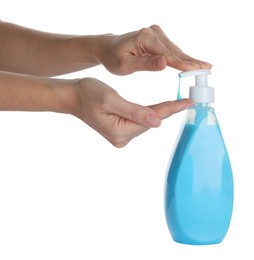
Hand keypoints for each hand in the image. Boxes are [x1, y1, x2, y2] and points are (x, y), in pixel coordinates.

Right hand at [70, 77, 192, 147]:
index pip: (151, 118)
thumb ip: (134, 112)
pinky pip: (138, 121)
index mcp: (119, 131)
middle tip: (187, 100)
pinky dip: (149, 113)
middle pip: (150, 121)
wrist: (73, 97)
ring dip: (159, 111)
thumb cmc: (88, 94)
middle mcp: (121, 138)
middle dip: (167, 110)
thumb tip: (157, 122)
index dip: (171, 109)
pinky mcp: (119, 131)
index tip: (188, 102)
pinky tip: (159, 107)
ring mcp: (120, 136)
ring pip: (145, 121)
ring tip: (178, 102)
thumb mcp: (111, 99)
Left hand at [99, 24, 211, 74]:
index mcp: (145, 39)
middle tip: (208, 68)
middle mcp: (152, 33)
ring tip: (204, 66)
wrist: (107, 49)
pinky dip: (180, 57)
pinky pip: (171, 50)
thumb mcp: (125, 65)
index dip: (183, 64)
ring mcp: (155, 34)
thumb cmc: (113, 58)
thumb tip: (165, 63)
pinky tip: (190, 62)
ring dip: (188, 60)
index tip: (197, 70)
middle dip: (191, 61)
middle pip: (175, 51)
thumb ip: (145, 64)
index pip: (167, 55)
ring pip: (175, 50)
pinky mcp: (156, 38)